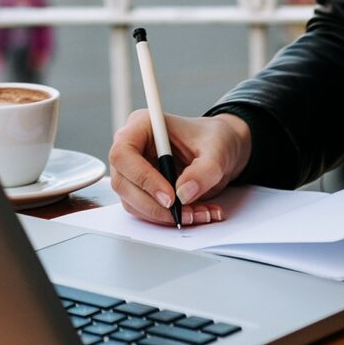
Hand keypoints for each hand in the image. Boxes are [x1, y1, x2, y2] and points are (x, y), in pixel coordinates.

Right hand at [108, 110, 250, 226]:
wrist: (220, 150)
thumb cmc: (214, 139)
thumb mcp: (217, 150)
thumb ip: (204, 171)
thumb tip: (183, 193)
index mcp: (142, 125)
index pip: (124, 153)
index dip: (142, 177)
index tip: (170, 196)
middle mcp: (132, 148)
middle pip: (122, 182)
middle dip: (153, 204)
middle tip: (182, 214)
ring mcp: (133, 171)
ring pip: (132, 201)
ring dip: (163, 215)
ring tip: (197, 214)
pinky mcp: (141, 190)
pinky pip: (145, 211)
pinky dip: (167, 219)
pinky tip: (193, 214)